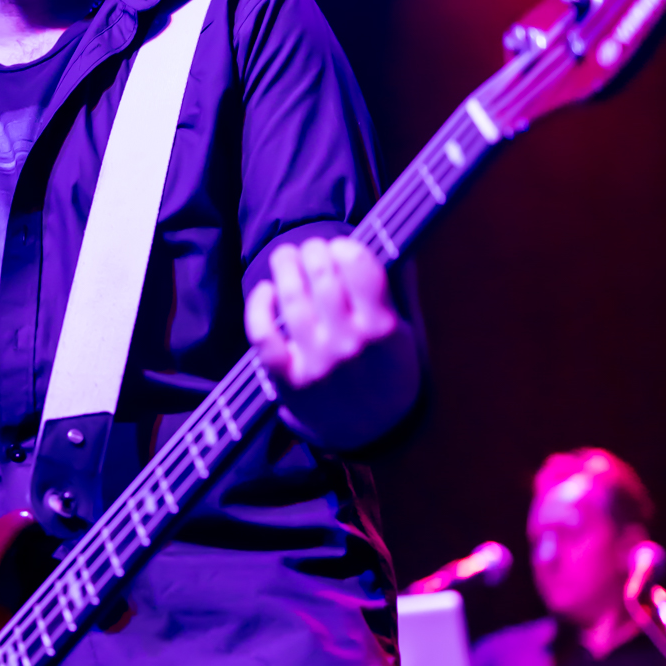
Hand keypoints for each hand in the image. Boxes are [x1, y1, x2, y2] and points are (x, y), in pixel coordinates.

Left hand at [244, 235, 418, 449]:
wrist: (373, 431)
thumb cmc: (388, 370)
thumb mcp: (406, 330)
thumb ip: (398, 286)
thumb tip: (391, 234)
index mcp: (383, 328)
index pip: (359, 267)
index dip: (344, 247)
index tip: (339, 246)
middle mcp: (349, 344)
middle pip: (322, 276)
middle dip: (312, 251)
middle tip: (308, 249)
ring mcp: (317, 363)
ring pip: (292, 300)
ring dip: (285, 268)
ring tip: (285, 258)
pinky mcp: (289, 380)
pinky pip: (263, 337)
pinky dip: (258, 309)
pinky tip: (265, 292)